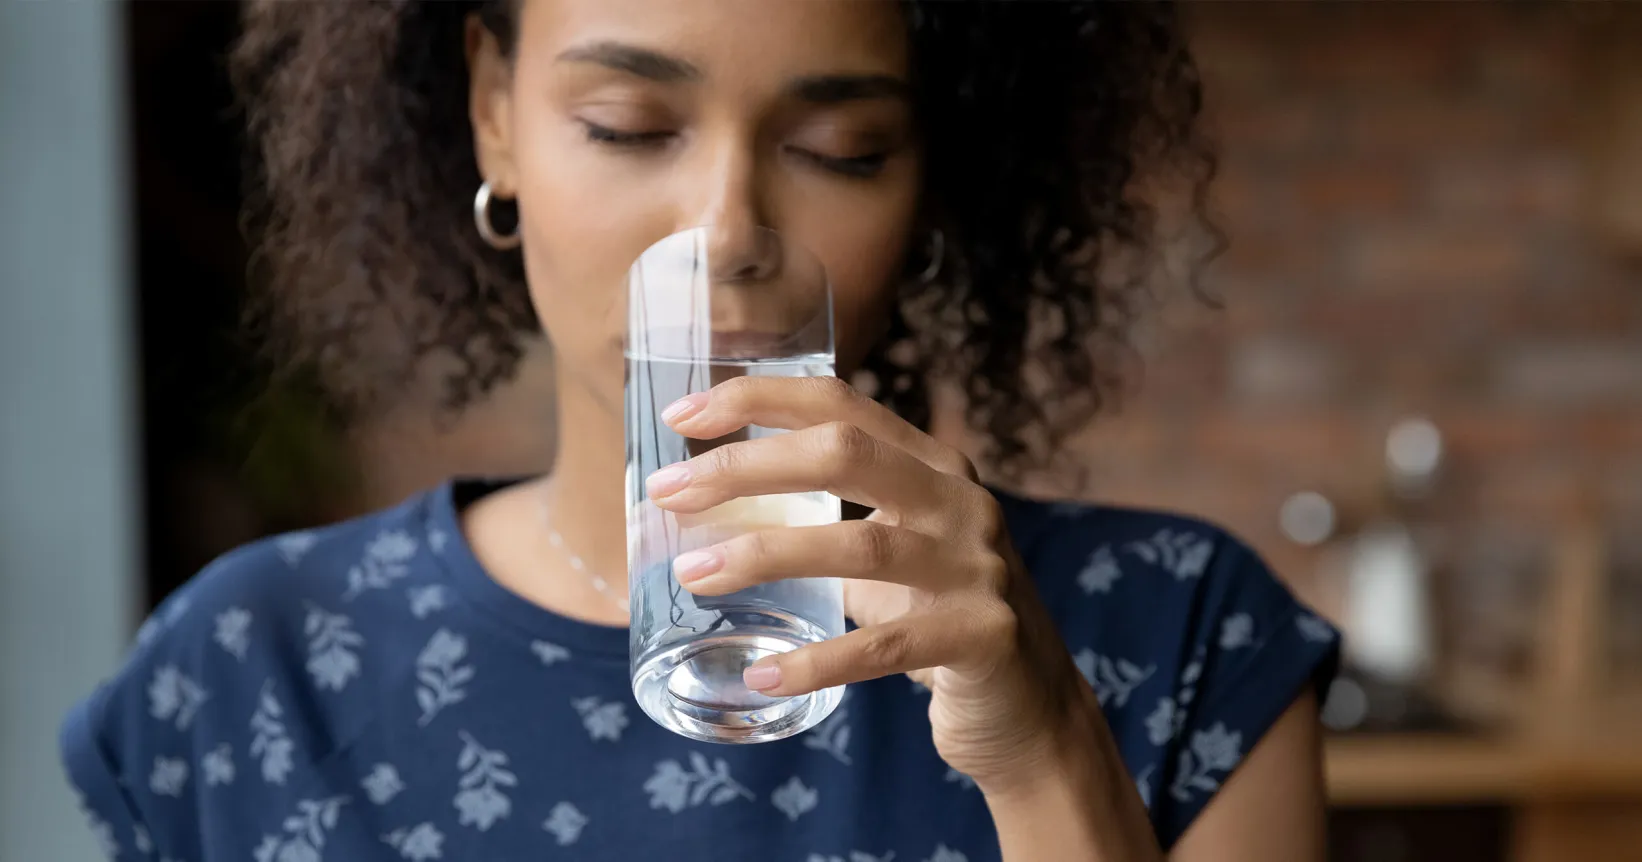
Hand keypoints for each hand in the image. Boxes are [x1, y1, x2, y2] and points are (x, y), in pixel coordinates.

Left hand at [646, 376, 1098, 790]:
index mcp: (934, 465)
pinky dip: (817, 660)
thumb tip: (707, 512)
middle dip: (745, 466)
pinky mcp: (983, 636)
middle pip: (843, 454)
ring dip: (763, 554)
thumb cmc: (936, 619)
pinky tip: (763, 675)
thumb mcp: (892, 550)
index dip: (757, 398)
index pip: (839, 403)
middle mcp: (961, 502)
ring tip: (692, 573)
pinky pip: (884, 646)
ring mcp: (977, 568)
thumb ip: (829, 520)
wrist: (1031, 707)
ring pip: (859, 546)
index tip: (682, 413)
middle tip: (665, 492)